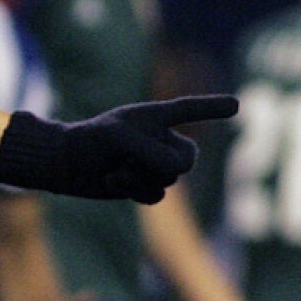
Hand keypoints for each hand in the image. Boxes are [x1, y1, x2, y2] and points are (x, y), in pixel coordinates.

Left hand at [0, 95, 238, 203]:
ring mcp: (152, 163)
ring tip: (114, 170)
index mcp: (153, 117)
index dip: (212, 108)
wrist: (63, 164)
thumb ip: (153, 152)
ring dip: (140, 178)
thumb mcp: (118, 139)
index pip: (188, 110)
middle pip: (188, 158)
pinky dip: (135, 192)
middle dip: (162, 164)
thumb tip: (175, 172)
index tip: (237, 106)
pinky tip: (114, 182)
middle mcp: (158, 138)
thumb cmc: (88, 141)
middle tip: (129, 160)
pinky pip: (157, 195)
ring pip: (171, 179)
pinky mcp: (143, 184)